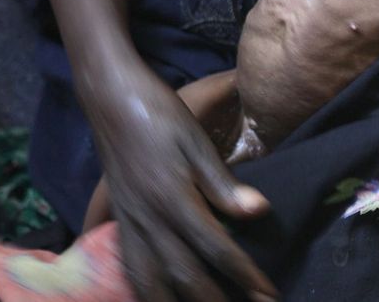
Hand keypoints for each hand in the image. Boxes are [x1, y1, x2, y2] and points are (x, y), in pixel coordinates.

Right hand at [43, 0, 276, 300]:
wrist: (110, 97)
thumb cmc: (159, 113)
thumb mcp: (195, 141)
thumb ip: (224, 183)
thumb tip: (259, 211)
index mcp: (174, 199)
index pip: (217, 248)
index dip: (245, 275)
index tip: (268, 294)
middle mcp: (148, 218)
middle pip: (184, 275)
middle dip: (215, 300)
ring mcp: (128, 221)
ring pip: (148, 281)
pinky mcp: (117, 217)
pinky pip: (129, 265)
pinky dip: (143, 288)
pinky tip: (154, 295)